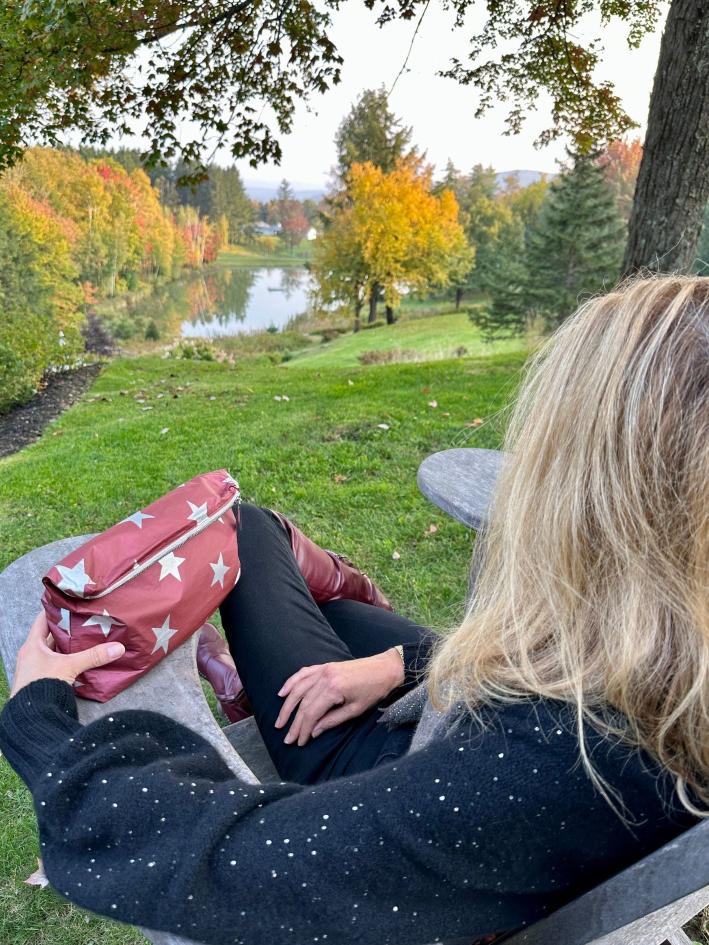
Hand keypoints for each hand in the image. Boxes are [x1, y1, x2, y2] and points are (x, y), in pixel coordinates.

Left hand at [10, 611, 124, 697]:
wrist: (31, 716)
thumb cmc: (43, 684)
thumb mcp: (70, 666)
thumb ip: (93, 656)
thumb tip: (118, 647)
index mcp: (33, 645)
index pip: (42, 619)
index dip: (55, 610)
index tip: (69, 603)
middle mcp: (32, 654)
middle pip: (49, 636)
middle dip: (65, 629)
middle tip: (83, 620)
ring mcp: (35, 668)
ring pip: (53, 651)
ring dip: (66, 646)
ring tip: (85, 638)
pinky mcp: (41, 679)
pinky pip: (54, 664)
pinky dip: (65, 660)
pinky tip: (78, 660)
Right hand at [275, 648, 404, 746]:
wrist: (385, 668)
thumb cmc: (374, 691)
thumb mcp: (355, 710)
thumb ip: (332, 721)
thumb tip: (314, 732)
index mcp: (334, 689)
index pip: (311, 713)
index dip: (303, 729)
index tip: (299, 742)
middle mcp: (325, 677)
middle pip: (303, 703)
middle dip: (294, 722)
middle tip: (287, 738)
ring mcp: (324, 669)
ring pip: (299, 688)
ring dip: (288, 705)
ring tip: (280, 721)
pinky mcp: (325, 666)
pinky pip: (303, 673)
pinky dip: (291, 682)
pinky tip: (282, 693)